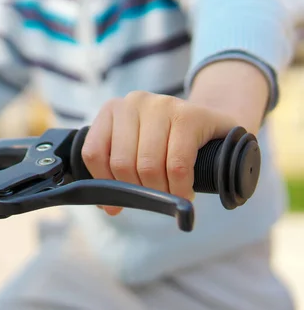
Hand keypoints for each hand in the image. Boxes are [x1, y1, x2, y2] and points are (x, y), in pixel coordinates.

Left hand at [81, 91, 236, 215]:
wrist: (215, 129)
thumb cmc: (168, 146)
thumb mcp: (136, 153)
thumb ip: (116, 174)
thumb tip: (110, 207)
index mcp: (112, 111)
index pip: (93, 153)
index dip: (105, 183)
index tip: (120, 200)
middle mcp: (132, 102)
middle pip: (121, 163)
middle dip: (138, 190)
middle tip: (154, 197)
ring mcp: (161, 105)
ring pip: (147, 166)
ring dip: (160, 192)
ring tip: (171, 194)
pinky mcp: (190, 115)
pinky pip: (177, 165)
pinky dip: (179, 187)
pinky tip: (185, 192)